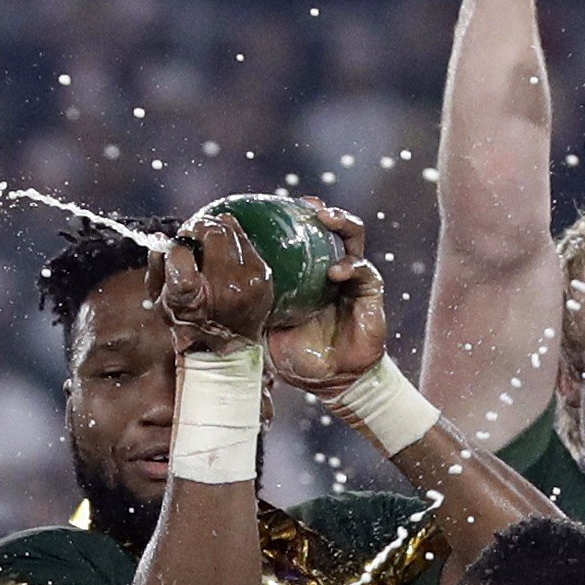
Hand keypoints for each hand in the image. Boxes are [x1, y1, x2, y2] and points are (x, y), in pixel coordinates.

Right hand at [162, 211, 273, 351]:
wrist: (227, 349)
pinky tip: (225, 254)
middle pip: (214, 233)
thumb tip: (162, 238)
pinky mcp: (265, 276)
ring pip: (232, 231)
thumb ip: (157, 266)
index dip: (177, 246)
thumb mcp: (160, 301)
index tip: (177, 246)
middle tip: (191, 234)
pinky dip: (233, 242)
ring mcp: (250, 281)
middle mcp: (226, 288)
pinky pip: (246, 242)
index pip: (181, 254)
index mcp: (194, 297)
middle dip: (198, 227)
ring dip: (217, 230)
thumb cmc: (189, 324)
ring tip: (207, 241)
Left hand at [266, 200, 383, 397]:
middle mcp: (332, 270)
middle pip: (332, 229)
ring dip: (342, 224)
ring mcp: (353, 280)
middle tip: (309, 205)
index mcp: (307, 274)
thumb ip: (251, 301)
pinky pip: (363, 271)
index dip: (295, 218)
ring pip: (354, 239)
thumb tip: (215, 285)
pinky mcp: (370, 294)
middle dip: (323, 211)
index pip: (305, 238)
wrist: (328, 381)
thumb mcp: (265, 323)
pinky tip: (335, 272)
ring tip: (326, 219)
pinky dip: (350, 267)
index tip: (278, 204)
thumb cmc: (295, 353)